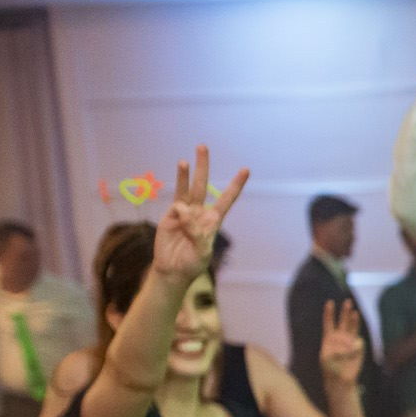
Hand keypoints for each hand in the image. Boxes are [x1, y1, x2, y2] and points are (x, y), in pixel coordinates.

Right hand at [151, 145, 248, 282]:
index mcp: (213, 220)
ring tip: (184, 161)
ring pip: (186, 188)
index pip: (226, 199)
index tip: (245, 170)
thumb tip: (186, 213)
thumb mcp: (202, 253)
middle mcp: (199, 212)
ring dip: (185, 174)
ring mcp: (183, 212)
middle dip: (203, 166)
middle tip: (202, 146)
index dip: (235, 184)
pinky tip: (179, 222)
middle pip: (203, 184)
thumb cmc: (192, 263)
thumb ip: (199, 234)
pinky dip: (180, 212)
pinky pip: (177, 206)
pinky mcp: (170, 215)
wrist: (172, 270)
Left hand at [320, 300, 365, 388]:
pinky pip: (358, 343)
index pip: (329, 322)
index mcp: (329, 338)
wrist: (340, 378)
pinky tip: (351, 354)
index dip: (329, 312)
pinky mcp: (358, 348)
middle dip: (345, 311)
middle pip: (343, 321)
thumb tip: (346, 345)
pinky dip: (355, 347)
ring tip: (355, 313)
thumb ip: (335, 350)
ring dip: (354, 320)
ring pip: (352, 327)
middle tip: (348, 301)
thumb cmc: (330, 369)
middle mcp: (340, 337)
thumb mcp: (326, 360)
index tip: (330, 302)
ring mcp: (350, 341)